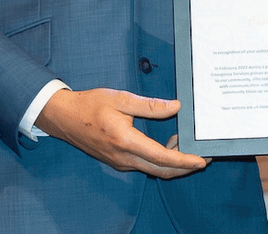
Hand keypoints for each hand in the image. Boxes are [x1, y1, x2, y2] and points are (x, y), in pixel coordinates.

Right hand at [35, 88, 207, 178]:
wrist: (64, 117)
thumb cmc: (91, 105)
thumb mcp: (121, 98)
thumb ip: (150, 105)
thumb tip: (176, 106)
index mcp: (126, 141)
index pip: (162, 157)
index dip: (185, 160)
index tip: (202, 160)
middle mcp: (124, 157)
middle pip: (161, 170)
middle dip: (185, 166)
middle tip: (203, 155)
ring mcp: (120, 162)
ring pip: (153, 169)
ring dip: (172, 161)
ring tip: (185, 142)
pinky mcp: (118, 161)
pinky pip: (144, 165)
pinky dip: (160, 160)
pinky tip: (168, 144)